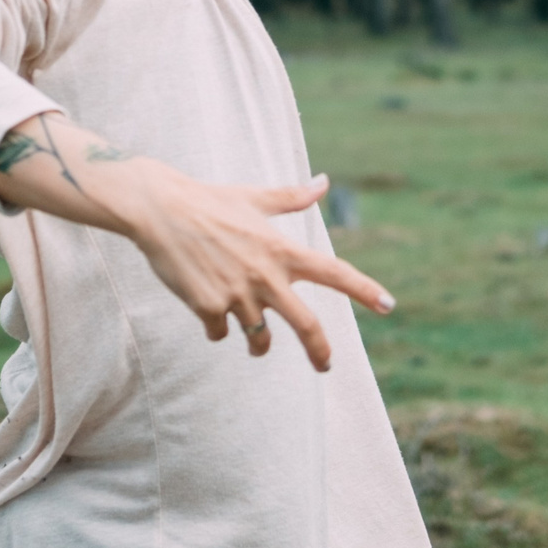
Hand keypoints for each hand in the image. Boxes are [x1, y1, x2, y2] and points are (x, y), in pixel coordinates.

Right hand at [0, 112, 393, 370]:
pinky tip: (205, 308)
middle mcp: (266, 275)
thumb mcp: (254, 198)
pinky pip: (220, 332)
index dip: (364, 290)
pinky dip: (216, 327)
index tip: (388, 305)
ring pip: (258, 338)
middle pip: (306, 325)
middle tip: (325, 365)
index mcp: (281, 249)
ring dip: (257, 344)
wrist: (159, 209)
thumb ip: (292, 198)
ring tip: (253, 342)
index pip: (334, 272)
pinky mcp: (209, 307)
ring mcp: (238, 294)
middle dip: (320, 351)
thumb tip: (324, 182)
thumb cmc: (208, 201)